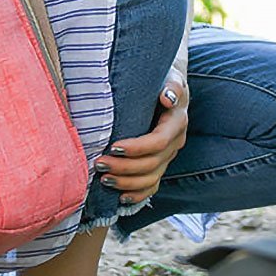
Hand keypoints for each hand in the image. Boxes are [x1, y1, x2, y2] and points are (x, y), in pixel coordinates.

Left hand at [93, 77, 188, 204]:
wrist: (168, 87)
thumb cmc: (163, 80)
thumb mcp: (171, 77)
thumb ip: (172, 86)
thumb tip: (167, 97)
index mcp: (176, 123)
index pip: (158, 142)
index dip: (137, 148)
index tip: (114, 147)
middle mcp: (175, 143)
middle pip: (152, 164)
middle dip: (125, 167)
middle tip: (99, 163)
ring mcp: (168, 156)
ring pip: (151, 178)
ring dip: (127, 183)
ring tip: (103, 179)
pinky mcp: (160, 163)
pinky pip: (152, 185)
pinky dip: (138, 194)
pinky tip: (121, 198)